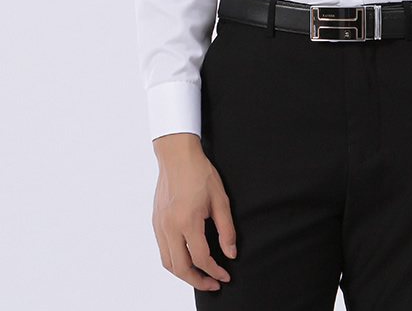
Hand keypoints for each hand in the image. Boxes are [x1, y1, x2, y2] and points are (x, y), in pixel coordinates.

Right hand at [152, 133, 236, 291]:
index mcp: (188, 221)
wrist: (177, 155)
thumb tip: (230, 253)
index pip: (201, 258)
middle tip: (212, 283)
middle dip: (197, 281)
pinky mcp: (155, 221)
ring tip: (199, 275)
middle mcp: (170, 227)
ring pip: (167, 263)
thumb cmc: (200, 172)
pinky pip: (162, 249)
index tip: (224, 275)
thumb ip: (226, 229)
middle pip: (181, 268)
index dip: (215, 271)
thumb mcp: (220, 199)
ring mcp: (160, 225)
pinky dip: (173, 260)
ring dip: (183, 274)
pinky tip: (186, 257)